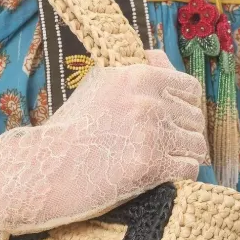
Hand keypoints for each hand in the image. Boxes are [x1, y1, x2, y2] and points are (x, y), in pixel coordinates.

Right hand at [0, 48, 207, 239]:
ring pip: (196, 145)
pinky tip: (165, 179)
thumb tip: (163, 60)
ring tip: (168, 165)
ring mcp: (151, 133)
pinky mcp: (151, 166)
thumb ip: (134, 69)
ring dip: (185, 157)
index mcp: (138, 75)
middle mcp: (148, 100)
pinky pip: (190, 169)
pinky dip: (182, 177)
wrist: (43, 167)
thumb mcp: (98, 84)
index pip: (190, 88)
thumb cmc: (69, 129)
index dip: (187, 107)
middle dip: (186, 135)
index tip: (176, 122)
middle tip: (171, 149)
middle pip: (196, 119)